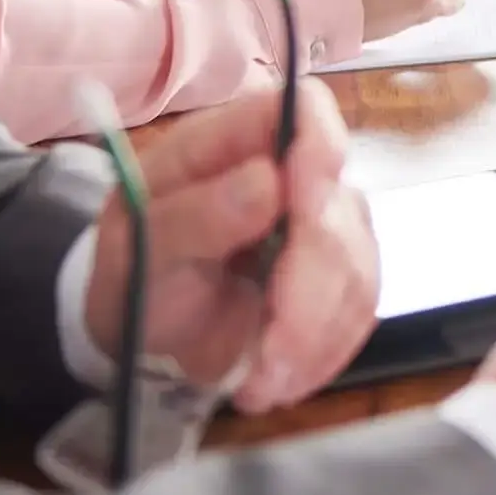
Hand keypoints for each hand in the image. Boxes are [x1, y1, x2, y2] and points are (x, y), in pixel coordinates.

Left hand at [83, 81, 377, 415]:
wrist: (144, 331)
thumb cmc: (134, 273)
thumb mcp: (135, 250)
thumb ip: (192, 216)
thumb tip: (269, 181)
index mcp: (235, 143)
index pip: (306, 111)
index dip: (320, 151)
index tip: (304, 212)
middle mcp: (293, 176)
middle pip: (339, 209)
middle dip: (312, 287)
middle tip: (270, 352)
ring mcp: (327, 226)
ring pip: (359, 268)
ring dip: (316, 335)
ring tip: (262, 382)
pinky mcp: (342, 277)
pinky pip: (361, 309)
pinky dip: (325, 352)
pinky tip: (280, 380)